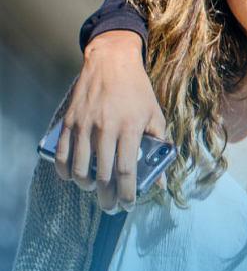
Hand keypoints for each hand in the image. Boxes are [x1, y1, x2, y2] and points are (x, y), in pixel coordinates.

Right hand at [55, 30, 164, 212]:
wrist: (112, 62)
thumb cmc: (138, 91)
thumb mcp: (156, 116)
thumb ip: (159, 147)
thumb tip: (160, 179)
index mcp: (130, 128)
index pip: (126, 171)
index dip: (127, 194)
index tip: (129, 206)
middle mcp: (105, 128)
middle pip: (103, 175)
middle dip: (107, 198)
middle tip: (111, 208)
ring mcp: (84, 125)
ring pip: (79, 168)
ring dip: (86, 186)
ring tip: (95, 191)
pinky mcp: (69, 121)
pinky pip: (61, 153)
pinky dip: (64, 170)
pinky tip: (72, 177)